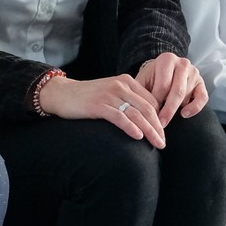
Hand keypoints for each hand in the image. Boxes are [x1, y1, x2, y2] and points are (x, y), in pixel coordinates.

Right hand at [39, 73, 167, 147]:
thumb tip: (146, 119)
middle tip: (163, 143)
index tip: (163, 133)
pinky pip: (119, 117)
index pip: (151, 100)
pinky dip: (131, 127)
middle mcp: (121, 86)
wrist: (62, 94)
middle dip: (158, 127)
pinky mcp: (98, 105)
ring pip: (137, 114)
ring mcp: (110, 95)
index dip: (160, 118)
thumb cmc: (89, 97)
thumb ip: (128, 100)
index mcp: (127, 81)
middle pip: (147, 108)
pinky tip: (138, 136)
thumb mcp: (112, 93)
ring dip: (149, 131)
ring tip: (157, 144)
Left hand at [135, 52, 205, 123]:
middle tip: (160, 124)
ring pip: (187, 95)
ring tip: (166, 119)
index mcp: (167, 59)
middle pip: (177, 91)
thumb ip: (139, 90)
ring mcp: (194, 72)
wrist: (165, 69)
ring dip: (176, 109)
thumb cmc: (152, 77)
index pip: (163, 85)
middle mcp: (183, 63)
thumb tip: (136, 108)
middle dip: (168, 110)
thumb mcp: (143, 79)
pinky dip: (195, 108)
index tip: (149, 115)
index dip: (156, 102)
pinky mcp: (202, 83)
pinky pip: (203, 98)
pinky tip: (184, 115)